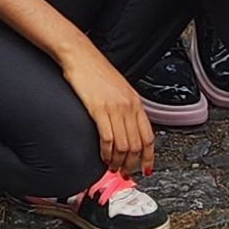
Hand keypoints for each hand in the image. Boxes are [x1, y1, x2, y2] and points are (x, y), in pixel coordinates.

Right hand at [63, 47, 157, 175]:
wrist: (80, 55)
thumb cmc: (96, 71)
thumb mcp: (119, 90)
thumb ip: (126, 109)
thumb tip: (128, 130)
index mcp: (135, 102)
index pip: (148, 136)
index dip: (148, 156)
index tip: (146, 169)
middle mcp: (128, 106)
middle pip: (136, 144)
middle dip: (132, 164)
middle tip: (125, 173)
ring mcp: (115, 108)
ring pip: (124, 145)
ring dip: (119, 162)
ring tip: (113, 168)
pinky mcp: (99, 109)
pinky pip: (108, 138)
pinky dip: (106, 153)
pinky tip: (103, 156)